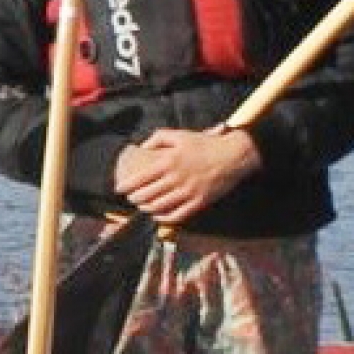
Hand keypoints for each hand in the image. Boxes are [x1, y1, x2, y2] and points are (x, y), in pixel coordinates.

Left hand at [111, 126, 261, 224]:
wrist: (233, 156)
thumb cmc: (205, 144)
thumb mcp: (179, 135)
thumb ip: (158, 138)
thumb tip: (142, 146)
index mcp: (168, 162)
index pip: (139, 178)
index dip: (125, 186)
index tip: (119, 189)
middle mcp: (175, 179)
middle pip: (146, 195)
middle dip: (134, 198)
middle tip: (130, 198)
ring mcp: (187, 192)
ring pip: (158, 207)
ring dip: (145, 208)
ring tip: (141, 206)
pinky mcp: (198, 202)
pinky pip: (177, 215)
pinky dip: (164, 218)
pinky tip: (158, 216)